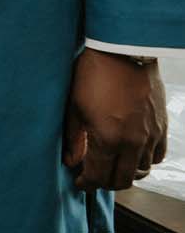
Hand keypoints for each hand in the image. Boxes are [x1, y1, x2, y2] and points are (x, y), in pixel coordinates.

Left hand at [63, 48, 167, 190]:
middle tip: (95, 176)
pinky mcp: (161, 126)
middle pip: (121, 180)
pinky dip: (144, 161)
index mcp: (107, 140)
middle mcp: (132, 143)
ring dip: (125, 173)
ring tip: (112, 164)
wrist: (122, 49)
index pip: (98, 177)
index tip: (80, 181)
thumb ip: (73, 138)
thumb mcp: (75, 105)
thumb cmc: (94, 73)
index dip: (86, 183)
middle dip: (105, 183)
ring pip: (141, 171)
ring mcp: (150, 136)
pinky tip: (132, 152)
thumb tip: (71, 160)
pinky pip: (157, 156)